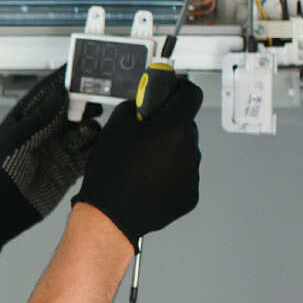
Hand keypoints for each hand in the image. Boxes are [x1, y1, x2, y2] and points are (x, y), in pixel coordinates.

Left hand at [0, 67, 100, 250]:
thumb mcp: (18, 138)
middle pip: (72, 107)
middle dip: (86, 101)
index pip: (50, 91)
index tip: (83, 68)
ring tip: (90, 129)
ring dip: (91, 126)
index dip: (66, 79)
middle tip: (97, 99)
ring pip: (84, 129)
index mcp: (27, 117)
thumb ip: (42, 116)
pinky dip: (96, 148)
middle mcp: (45, 129)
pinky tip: (98, 147)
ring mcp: (58, 148)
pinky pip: (88, 153)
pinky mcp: (68, 167)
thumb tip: (61, 92)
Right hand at [72, 79, 202, 249]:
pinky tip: (148, 178)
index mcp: (173, 129)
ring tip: (142, 161)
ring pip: (184, 150)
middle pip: (186, 124)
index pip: (191, 94)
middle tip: (146, 131)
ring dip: (169, 149)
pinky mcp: (190, 195)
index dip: (180, 88)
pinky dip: (170, 172)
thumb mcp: (116, 125)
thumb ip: (134, 108)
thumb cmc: (111, 173)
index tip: (172, 90)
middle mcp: (189, 150)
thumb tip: (142, 104)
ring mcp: (192, 175)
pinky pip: (183, 174)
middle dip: (168, 123)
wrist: (110, 214)